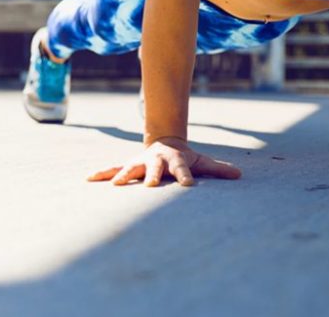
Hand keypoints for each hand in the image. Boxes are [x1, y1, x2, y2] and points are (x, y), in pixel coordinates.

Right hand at [86, 136, 241, 186]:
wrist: (165, 142)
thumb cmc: (185, 158)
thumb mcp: (202, 162)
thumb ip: (218, 169)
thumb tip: (239, 175)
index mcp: (176, 161)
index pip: (183, 170)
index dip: (185, 177)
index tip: (187, 186)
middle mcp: (157, 161)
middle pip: (155, 168)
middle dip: (152, 176)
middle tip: (150, 185)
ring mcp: (141, 163)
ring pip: (131, 168)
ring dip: (123, 175)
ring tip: (115, 185)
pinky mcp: (128, 166)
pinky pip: (113, 169)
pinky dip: (102, 173)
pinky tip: (88, 179)